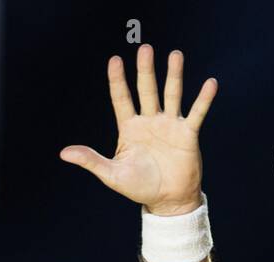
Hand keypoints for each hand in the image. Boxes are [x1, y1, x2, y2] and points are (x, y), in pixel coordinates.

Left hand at [60, 46, 217, 215]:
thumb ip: (90, 160)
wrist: (167, 201)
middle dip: (145, 71)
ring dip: (174, 75)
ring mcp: (169, 125)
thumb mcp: (112, 174)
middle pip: (147, 90)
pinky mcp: (188, 134)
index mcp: (129, 128)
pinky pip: (197, 113)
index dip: (117, 80)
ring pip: (171, 94)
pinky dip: (203, 99)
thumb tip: (64, 153)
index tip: (115, 60)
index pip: (121, 99)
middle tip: (145, 49)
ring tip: (175, 55)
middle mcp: (149, 121)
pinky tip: (210, 83)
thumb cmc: (138, 187)